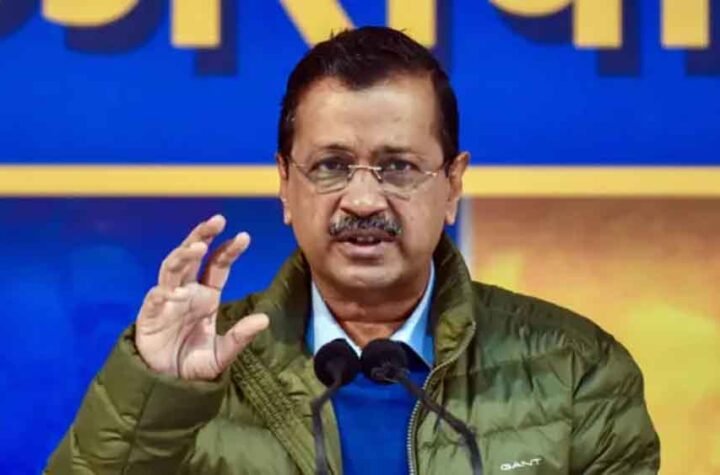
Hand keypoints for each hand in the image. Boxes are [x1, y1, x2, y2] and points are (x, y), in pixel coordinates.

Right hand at [135, 214, 268, 379]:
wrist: (166, 385)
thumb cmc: (193, 364)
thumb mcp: (222, 353)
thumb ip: (240, 337)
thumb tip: (264, 320)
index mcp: (205, 296)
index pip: (217, 265)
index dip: (228, 250)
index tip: (244, 236)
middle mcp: (186, 292)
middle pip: (192, 255)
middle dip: (203, 235)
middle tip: (218, 220)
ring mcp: (166, 302)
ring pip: (171, 268)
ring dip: (184, 255)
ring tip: (198, 246)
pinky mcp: (149, 317)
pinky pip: (154, 300)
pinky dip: (162, 293)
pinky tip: (174, 292)